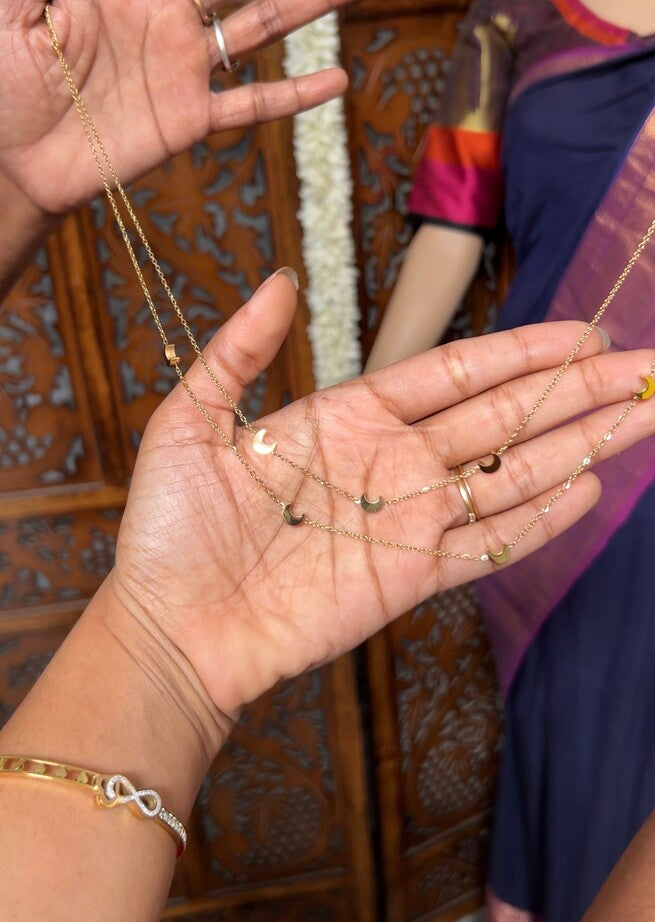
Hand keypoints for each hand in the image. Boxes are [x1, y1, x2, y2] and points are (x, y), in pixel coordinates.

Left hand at [0, 0, 350, 215]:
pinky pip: (252, 105)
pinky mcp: (190, 118)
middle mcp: (165, 14)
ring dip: (300, 6)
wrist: (16, 157)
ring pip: (258, 25)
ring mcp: (183, 66)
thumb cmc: (3, 74)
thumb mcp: (17, 5)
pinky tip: (336, 81)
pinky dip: (295, 96)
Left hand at [112, 272, 654, 717]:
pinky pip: (489, 544)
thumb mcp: (192, 420)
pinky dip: (540, 521)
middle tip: (643, 367)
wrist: (172, 625)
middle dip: (575, 392)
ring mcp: (408, 523)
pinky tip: (590, 491)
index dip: (519, 353)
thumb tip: (282, 279)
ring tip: (641, 417)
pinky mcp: (412, 578)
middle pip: (502, 418)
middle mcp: (392, 465)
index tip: (578, 336)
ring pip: (511, 476)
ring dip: (578, 447)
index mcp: (349, 418)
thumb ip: (239, 349)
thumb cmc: (171, 528)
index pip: (454, 374)